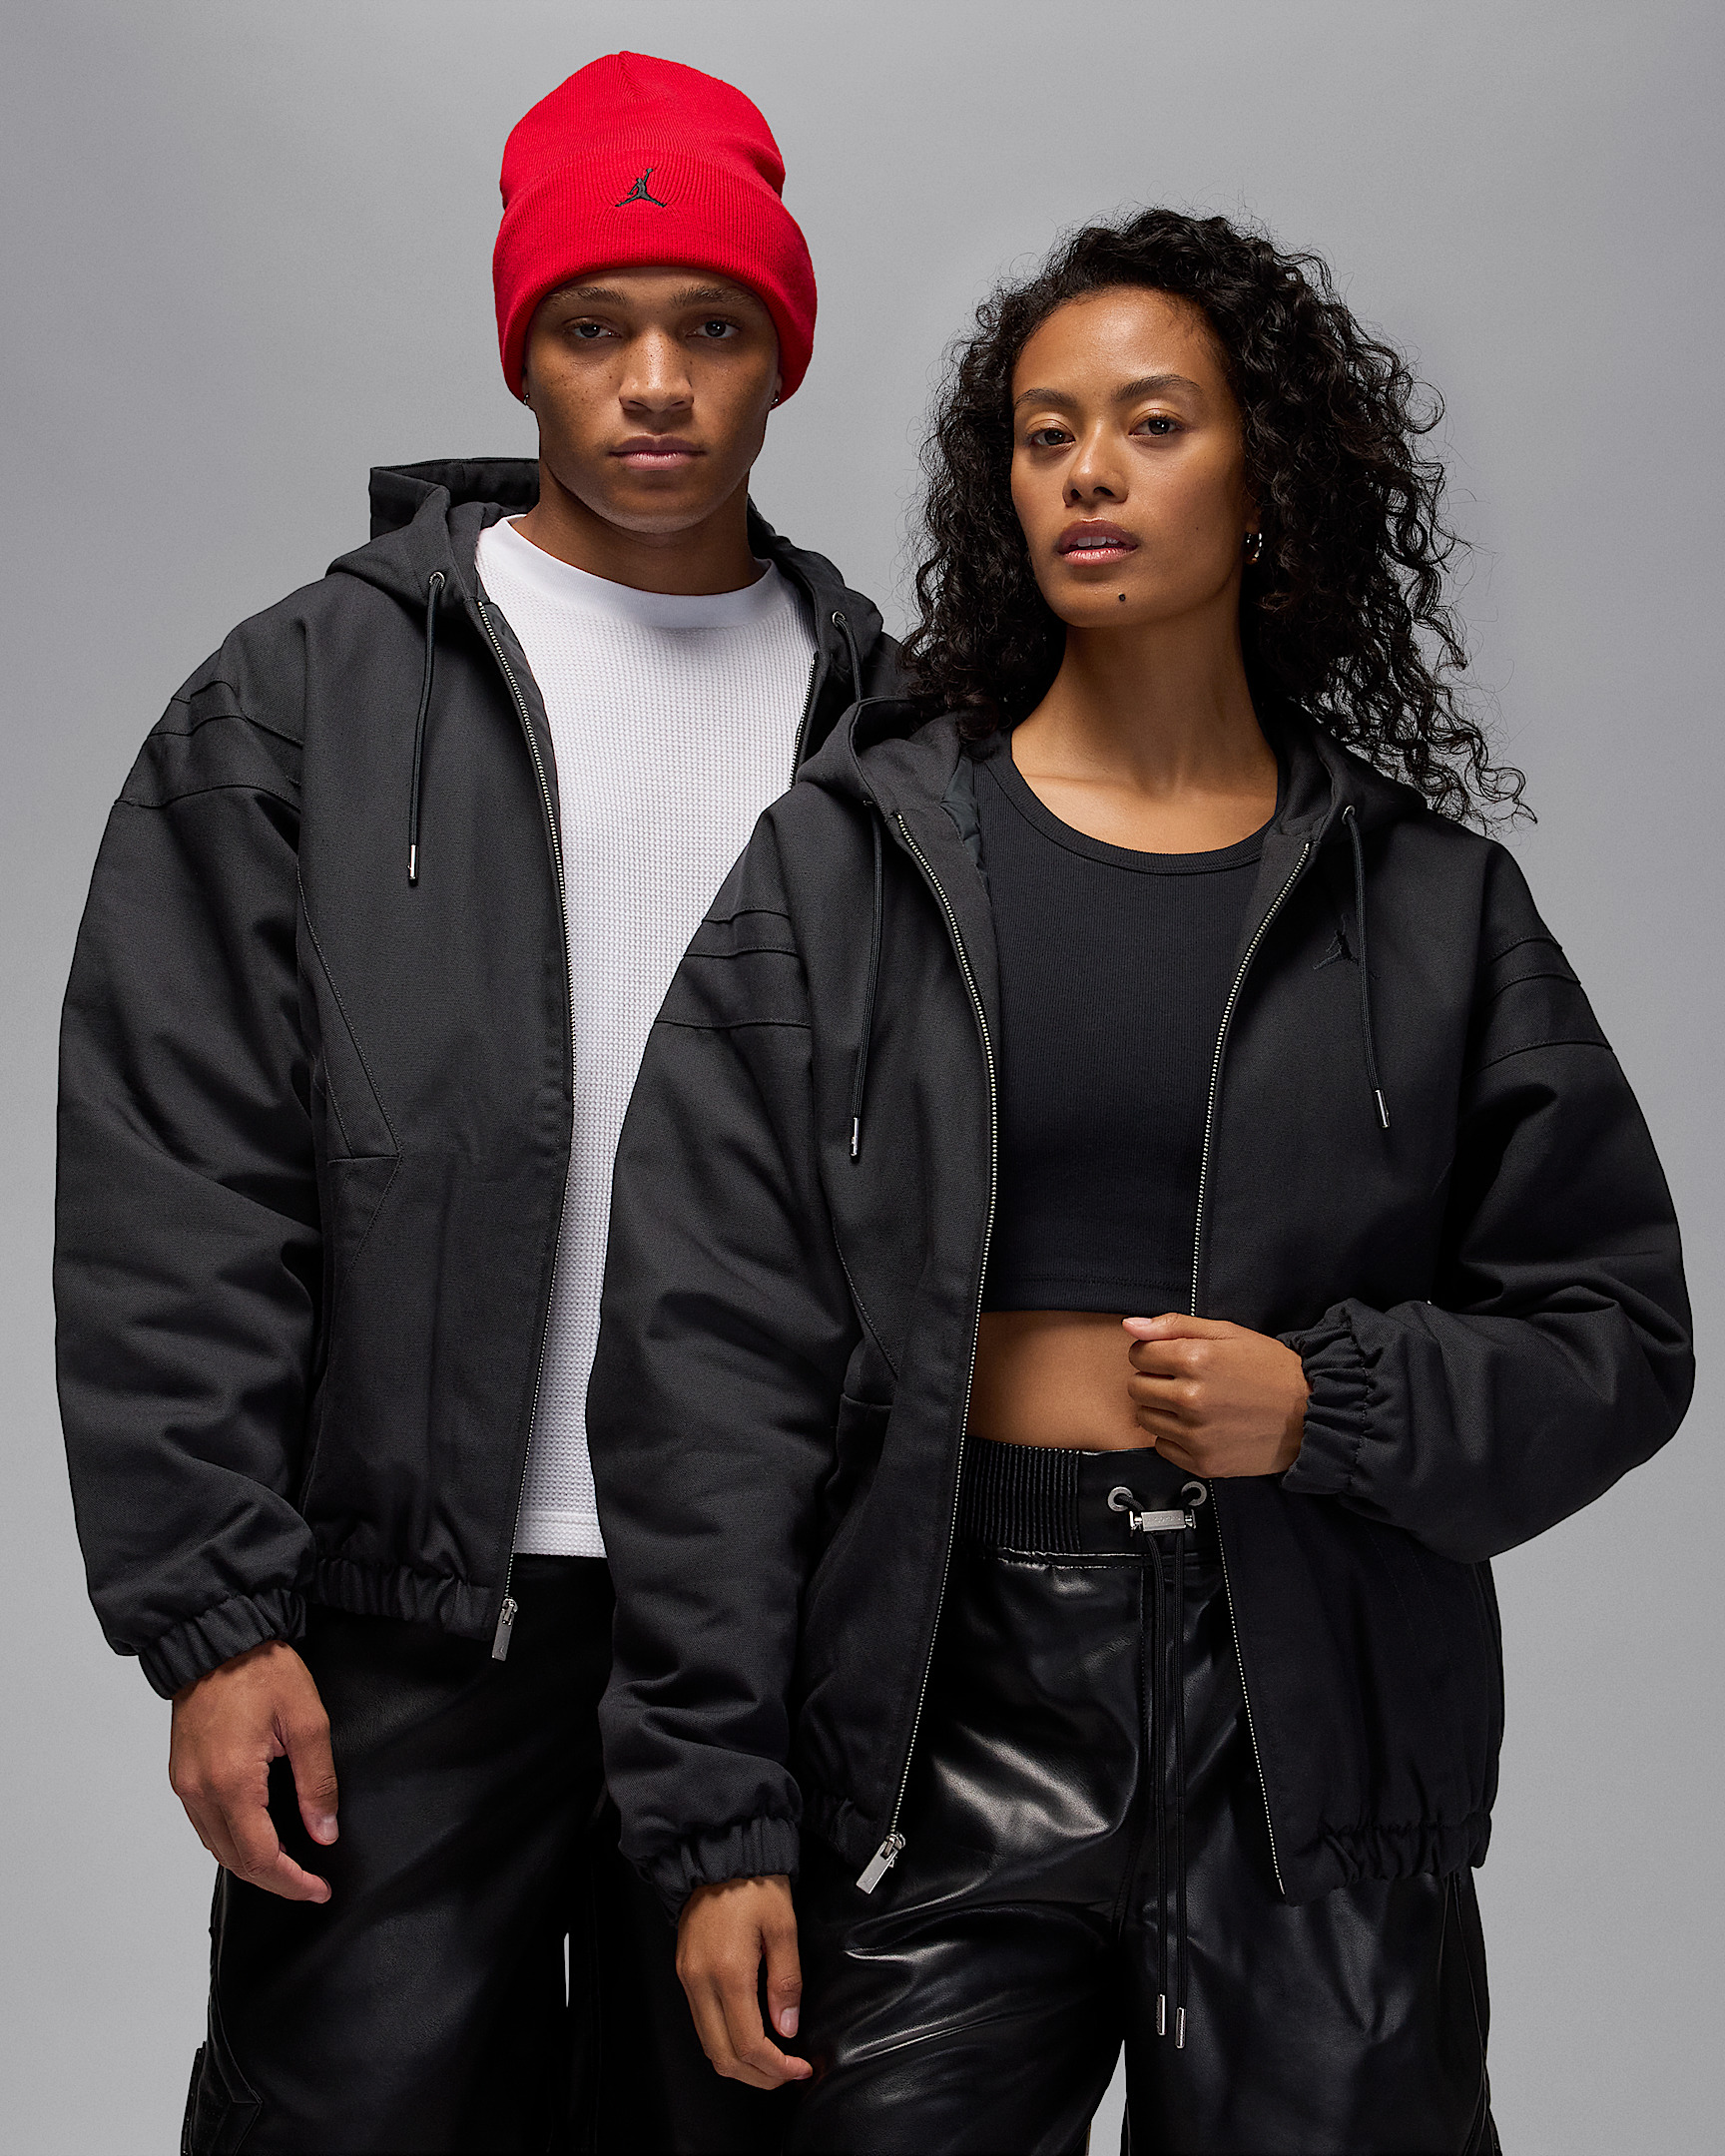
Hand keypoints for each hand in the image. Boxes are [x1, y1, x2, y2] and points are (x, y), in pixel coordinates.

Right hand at [169, 1639, 338, 1902]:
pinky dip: (232, 1842)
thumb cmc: (262, 1670)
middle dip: (275, 1880)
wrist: (216, 1639)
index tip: (319, 1890)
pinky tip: (257, 1838)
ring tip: (290, 1868)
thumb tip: (324, 1832)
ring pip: (216, 1848)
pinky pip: (205, 1826)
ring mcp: (185, 1785)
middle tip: (310, 1885)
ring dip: (252, 1865)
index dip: (291, 1881)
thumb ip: (317, 1782)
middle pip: (235, 1861)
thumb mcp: (307, 1720)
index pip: (260, 1856)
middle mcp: (200, 1791)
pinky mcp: (181, 1775)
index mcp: (232, 1781)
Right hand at [676, 1874, 811, 2087]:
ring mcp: (687, 1978)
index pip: (749, 2044)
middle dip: (758, 2076)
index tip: (800, 2069)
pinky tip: (750, 2034)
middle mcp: (700, 1982)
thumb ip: (786, 1982)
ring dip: (741, 2063)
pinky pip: (701, 2023)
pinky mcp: (684, 1972)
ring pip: (709, 2045)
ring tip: (772, 2061)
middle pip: (723, 2057)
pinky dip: (726, 2041)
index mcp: (727, 1972)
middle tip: (787, 2074)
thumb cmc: (755, 1883)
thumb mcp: (783, 1927)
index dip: (777, 2067)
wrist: (720, 1853)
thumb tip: (787, 2029)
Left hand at [1123, 1314, 1307, 1476]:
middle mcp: (1191, 1398)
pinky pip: (1161, 1447)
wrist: (1311, 1415)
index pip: (1139, 1354)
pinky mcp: (1202, 1462)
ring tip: (1192, 1404)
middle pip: (1136, 1387)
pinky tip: (1199, 1426)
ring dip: (1161, 1409)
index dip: (1153, 1353)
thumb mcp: (1228, 1332)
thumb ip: (1174, 1326)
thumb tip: (1131, 1325)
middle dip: (1154, 1380)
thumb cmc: (1272, 1371)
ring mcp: (1195, 1434)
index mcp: (1195, 1359)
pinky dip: (1174, 1437)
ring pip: (1145, 1418)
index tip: (1170, 1358)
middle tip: (1183, 1380)